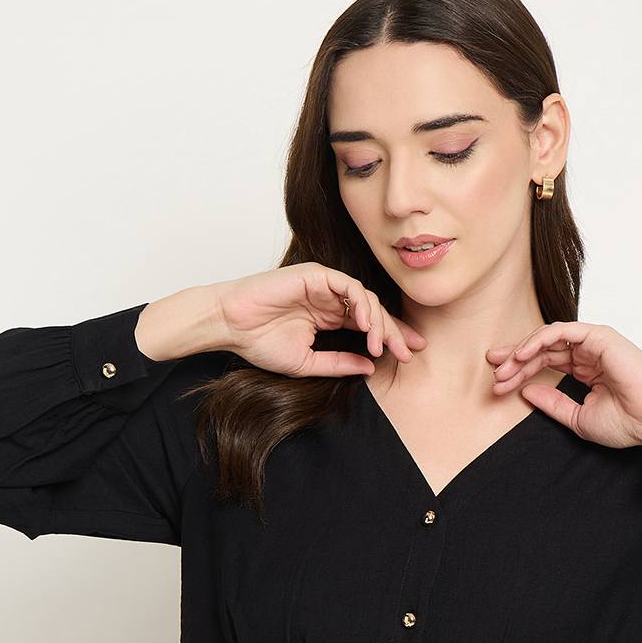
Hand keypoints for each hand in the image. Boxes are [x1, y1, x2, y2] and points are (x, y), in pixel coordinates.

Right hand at [214, 264, 426, 378]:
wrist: (231, 325)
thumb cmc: (260, 342)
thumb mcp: (308, 363)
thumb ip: (339, 363)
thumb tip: (370, 368)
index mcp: (330, 319)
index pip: (368, 327)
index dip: (391, 339)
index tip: (410, 355)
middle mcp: (331, 301)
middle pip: (374, 312)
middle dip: (394, 332)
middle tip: (408, 352)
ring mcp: (325, 286)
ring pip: (366, 298)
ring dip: (378, 321)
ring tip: (381, 344)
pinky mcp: (316, 274)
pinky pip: (349, 286)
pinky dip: (361, 303)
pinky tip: (366, 323)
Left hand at [485, 321, 641, 454]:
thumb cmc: (627, 422)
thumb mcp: (577, 417)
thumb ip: (552, 402)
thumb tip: (526, 391)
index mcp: (586, 369)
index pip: (546, 362)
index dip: (520, 370)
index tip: (498, 383)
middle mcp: (589, 353)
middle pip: (543, 348)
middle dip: (515, 359)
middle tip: (493, 371)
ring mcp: (594, 342)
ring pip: (548, 338)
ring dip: (523, 350)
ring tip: (504, 368)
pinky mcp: (599, 336)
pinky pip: (562, 331)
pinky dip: (540, 339)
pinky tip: (522, 354)